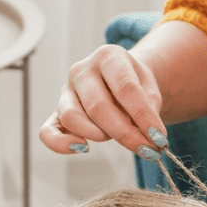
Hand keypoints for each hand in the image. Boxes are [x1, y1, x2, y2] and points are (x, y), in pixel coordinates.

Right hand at [38, 44, 167, 154]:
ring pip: (72, 117)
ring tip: (115, 137)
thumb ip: (149, 108)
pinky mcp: (56, 112)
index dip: (143, 116)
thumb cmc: (136, 85)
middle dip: (125, 133)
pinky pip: (47, 131)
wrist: (119, 79)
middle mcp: (82, 70)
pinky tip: (82, 148)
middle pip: (98, 106)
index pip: (125, 88)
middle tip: (146, 149)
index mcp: (108, 56)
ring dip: (98, 135)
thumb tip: (149, 137)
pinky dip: (60, 144)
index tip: (159, 138)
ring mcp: (65, 91)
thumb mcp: (150, 88)